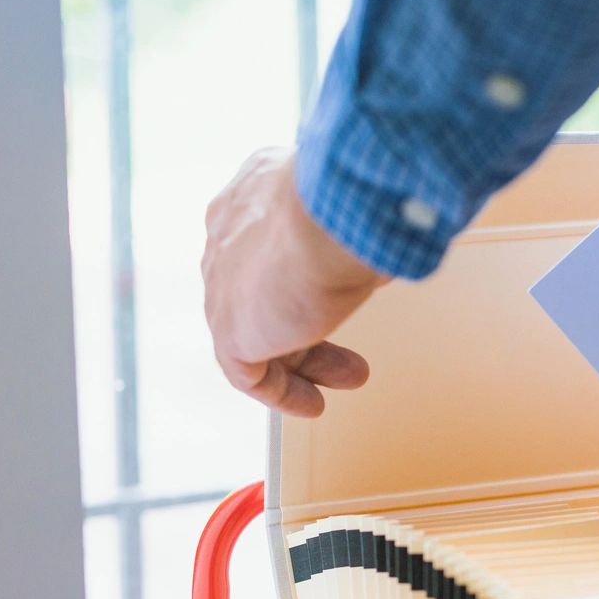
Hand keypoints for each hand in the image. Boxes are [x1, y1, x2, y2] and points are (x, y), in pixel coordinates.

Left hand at [203, 148, 385, 415]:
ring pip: (259, 332)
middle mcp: (227, 236)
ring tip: (348, 377)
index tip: (337, 297)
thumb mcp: (354, 208)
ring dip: (306, 361)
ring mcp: (222, 284)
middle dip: (310, 324)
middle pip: (263, 293)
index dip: (302, 277)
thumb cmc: (356, 197)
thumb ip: (354, 232)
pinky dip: (282, 391)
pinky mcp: (229, 328)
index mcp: (252, 195)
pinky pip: (249, 372)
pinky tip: (312, 403)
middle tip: (348, 344)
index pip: (267, 245)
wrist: (333, 212)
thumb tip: (376, 256)